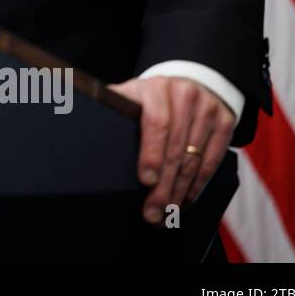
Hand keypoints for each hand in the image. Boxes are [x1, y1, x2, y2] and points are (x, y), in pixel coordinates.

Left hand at [110, 76, 234, 224]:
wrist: (189, 81)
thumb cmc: (149, 97)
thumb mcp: (129, 94)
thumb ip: (109, 106)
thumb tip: (68, 111)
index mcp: (155, 88)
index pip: (156, 123)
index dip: (151, 153)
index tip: (146, 180)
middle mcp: (185, 95)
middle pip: (176, 148)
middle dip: (164, 185)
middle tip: (153, 212)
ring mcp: (208, 109)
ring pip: (195, 159)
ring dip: (180, 191)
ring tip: (166, 214)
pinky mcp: (226, 122)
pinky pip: (212, 161)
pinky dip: (198, 185)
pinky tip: (185, 200)